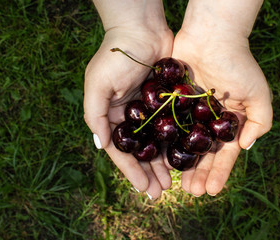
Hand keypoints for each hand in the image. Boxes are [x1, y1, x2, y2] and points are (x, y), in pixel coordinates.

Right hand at [84, 25, 173, 198]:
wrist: (141, 29)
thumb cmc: (116, 56)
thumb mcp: (98, 85)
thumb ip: (95, 115)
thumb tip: (102, 146)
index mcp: (113, 117)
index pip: (122, 151)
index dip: (131, 172)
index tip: (143, 190)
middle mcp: (131, 117)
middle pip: (142, 153)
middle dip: (150, 174)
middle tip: (161, 193)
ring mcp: (150, 111)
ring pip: (159, 144)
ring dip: (164, 164)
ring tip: (173, 183)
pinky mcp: (167, 102)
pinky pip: (172, 128)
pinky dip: (177, 144)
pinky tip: (184, 158)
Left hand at [171, 3, 272, 195]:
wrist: (210, 38)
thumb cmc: (238, 64)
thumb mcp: (259, 94)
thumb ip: (260, 122)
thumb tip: (245, 147)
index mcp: (229, 122)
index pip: (225, 153)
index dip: (220, 173)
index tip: (212, 191)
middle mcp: (209, 121)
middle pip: (203, 154)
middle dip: (199, 174)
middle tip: (191, 192)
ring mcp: (189, 114)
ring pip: (184, 146)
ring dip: (182, 165)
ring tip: (178, 185)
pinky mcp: (172, 104)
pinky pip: (168, 128)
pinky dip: (166, 144)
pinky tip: (162, 161)